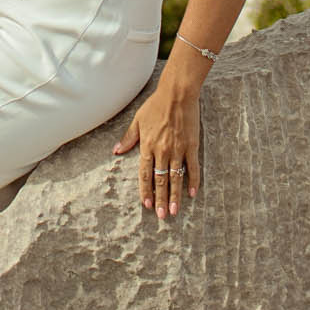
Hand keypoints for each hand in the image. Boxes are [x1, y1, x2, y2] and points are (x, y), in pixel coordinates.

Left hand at [114, 81, 200, 219]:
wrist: (177, 94)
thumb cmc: (155, 105)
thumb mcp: (138, 120)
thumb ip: (128, 138)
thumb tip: (116, 151)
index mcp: (147, 146)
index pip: (145, 174)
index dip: (146, 190)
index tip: (146, 204)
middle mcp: (162, 151)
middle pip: (160, 180)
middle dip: (160, 199)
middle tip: (161, 216)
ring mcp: (178, 150)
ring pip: (175, 177)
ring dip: (174, 196)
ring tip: (174, 211)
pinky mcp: (191, 146)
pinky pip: (192, 167)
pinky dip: (192, 181)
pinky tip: (192, 194)